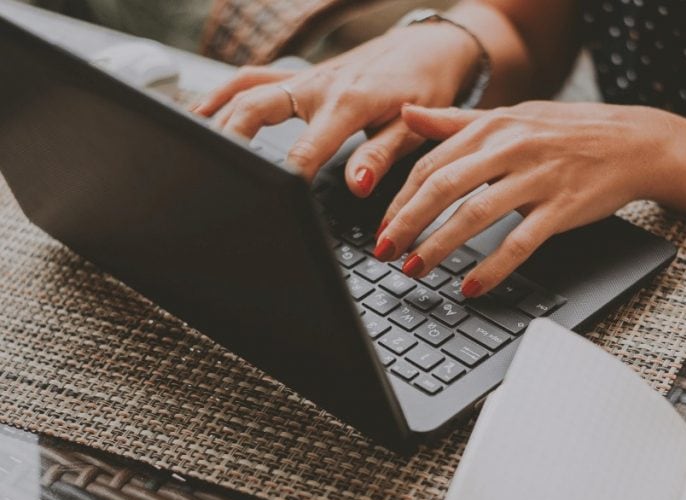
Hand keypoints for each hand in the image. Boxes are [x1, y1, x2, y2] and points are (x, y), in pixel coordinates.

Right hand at [191, 23, 480, 194]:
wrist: (429, 48)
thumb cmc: (424, 88)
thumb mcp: (411, 128)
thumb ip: (380, 157)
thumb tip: (357, 186)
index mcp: (349, 103)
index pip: (306, 148)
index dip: (287, 177)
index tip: (270, 200)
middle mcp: (319, 86)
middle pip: (256, 106)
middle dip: (230, 137)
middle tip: (212, 170)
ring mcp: (306, 78)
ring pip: (246, 88)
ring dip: (216, 112)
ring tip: (190, 140)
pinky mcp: (301, 74)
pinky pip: (252, 77)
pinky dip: (223, 92)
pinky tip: (200, 111)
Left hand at [374, 101, 685, 296]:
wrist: (634, 142)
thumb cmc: (568, 132)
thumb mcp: (510, 116)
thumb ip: (455, 121)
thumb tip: (405, 115)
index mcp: (492, 126)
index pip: (431, 163)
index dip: (400, 198)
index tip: (381, 227)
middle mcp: (511, 148)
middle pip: (444, 187)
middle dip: (407, 223)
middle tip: (385, 252)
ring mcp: (538, 178)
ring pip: (476, 215)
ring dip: (440, 246)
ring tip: (416, 270)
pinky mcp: (562, 207)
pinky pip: (521, 241)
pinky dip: (493, 266)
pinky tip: (472, 285)